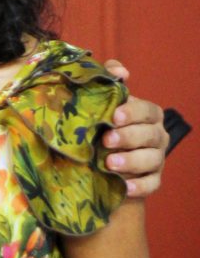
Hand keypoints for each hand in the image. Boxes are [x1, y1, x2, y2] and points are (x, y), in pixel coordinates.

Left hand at [101, 60, 167, 197]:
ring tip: (109, 163)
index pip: (147, 110)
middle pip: (150, 135)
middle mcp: (156, 135)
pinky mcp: (152, 180)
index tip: (114, 116)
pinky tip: (124, 187)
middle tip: (106, 140)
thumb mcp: (104, 100)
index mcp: (147, 114)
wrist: (101, 158)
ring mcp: (156, 159)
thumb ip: (110, 80)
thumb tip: (120, 71)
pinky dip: (139, 186)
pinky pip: (151, 184)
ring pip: (152, 160)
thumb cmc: (102, 123)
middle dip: (128, 137)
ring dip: (131, 161)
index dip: (132, 112)